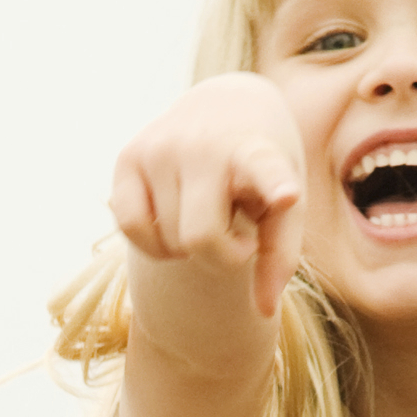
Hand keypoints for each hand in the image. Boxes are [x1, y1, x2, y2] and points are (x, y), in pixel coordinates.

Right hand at [109, 72, 305, 320]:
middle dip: (220, 256)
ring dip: (189, 245)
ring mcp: (161, 146)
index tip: (288, 195)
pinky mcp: (128, 155)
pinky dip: (153, 242)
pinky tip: (173, 225)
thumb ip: (280, 255)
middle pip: (200, 240)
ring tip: (208, 214)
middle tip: (238, 237)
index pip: (263, 169)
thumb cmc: (262, 168)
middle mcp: (204, 144)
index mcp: (256, 152)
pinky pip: (129, 226)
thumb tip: (264, 311)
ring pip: (167, 239)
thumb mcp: (284, 204)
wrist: (228, 105)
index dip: (273, 185)